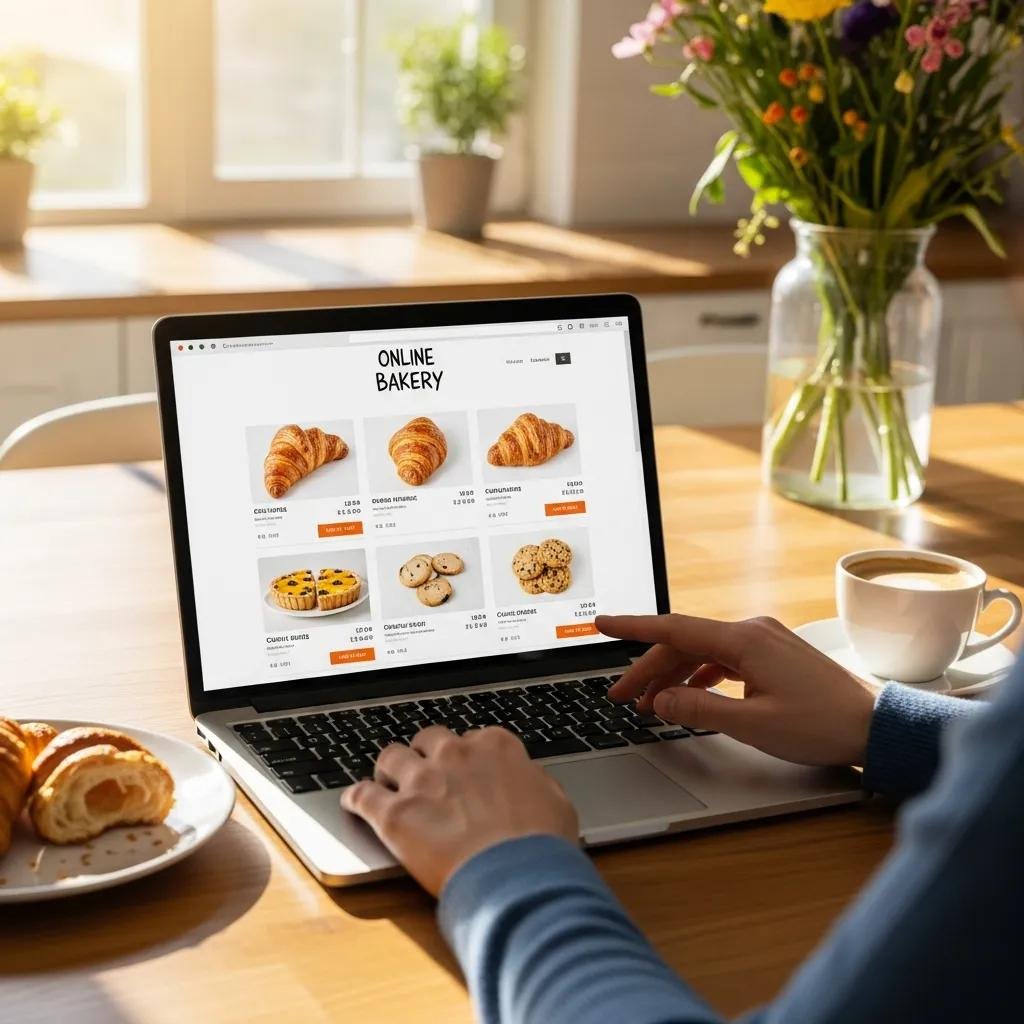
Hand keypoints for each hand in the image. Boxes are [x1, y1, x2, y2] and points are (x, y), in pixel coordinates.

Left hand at [341, 725, 578, 895]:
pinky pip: (361, 794)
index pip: (472, 738)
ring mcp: (422, 782)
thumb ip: (533, 783)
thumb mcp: (555, 802)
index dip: (466, 757)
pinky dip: (355, 797)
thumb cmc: (542, 845)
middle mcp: (455, 755)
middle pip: (428, 739)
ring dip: (388, 770)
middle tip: (424, 774)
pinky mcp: (394, 814)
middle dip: (425, 755)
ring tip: (386, 783)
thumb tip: (529, 784)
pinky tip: (353, 802)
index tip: (464, 770)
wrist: (519, 877)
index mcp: (495, 747)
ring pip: (390, 757)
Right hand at [597, 613, 876, 766]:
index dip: (634, 628)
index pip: (675, 629)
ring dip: (673, 675)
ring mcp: (764, 640)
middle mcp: (752, 630)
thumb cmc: (822, 725)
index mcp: (745, 640)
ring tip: (650, 705)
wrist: (876, 726)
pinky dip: (699, 676)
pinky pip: (723, 658)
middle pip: (684, 643)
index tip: (603, 623)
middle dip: (648, 669)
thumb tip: (660, 700)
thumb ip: (700, 709)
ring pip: (702, 651)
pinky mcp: (773, 654)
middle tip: (621, 697)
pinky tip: (688, 696)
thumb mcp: (755, 724)